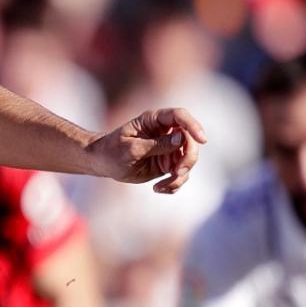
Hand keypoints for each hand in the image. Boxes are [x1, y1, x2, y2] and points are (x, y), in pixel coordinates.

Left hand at [87, 108, 207, 193]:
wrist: (102, 162)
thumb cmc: (112, 150)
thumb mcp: (131, 148)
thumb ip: (156, 144)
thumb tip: (181, 138)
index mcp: (154, 120)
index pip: (180, 116)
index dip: (194, 126)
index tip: (202, 140)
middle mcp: (165, 132)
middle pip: (190, 141)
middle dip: (188, 159)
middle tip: (176, 173)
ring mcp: (168, 148)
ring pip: (188, 160)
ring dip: (180, 176)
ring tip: (160, 187)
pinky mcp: (167, 163)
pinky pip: (181, 174)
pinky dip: (174, 185)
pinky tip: (158, 189)